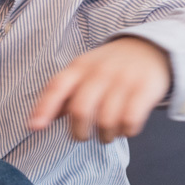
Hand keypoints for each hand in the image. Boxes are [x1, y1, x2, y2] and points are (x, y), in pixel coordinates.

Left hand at [28, 37, 171, 142]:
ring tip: (107, 134)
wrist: (150, 48)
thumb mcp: (84, 72)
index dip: (43, 108)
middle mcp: (99, 72)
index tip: (34, 128)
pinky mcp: (144, 88)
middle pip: (80, 110)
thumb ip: (63, 95)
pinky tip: (125, 129)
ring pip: (106, 121)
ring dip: (105, 136)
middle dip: (79, 133)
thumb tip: (36, 123)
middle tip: (84, 136)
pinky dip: (126, 132)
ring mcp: (123, 79)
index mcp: (79, 68)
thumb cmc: (110, 68)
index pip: (56, 87)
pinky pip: (130, 120)